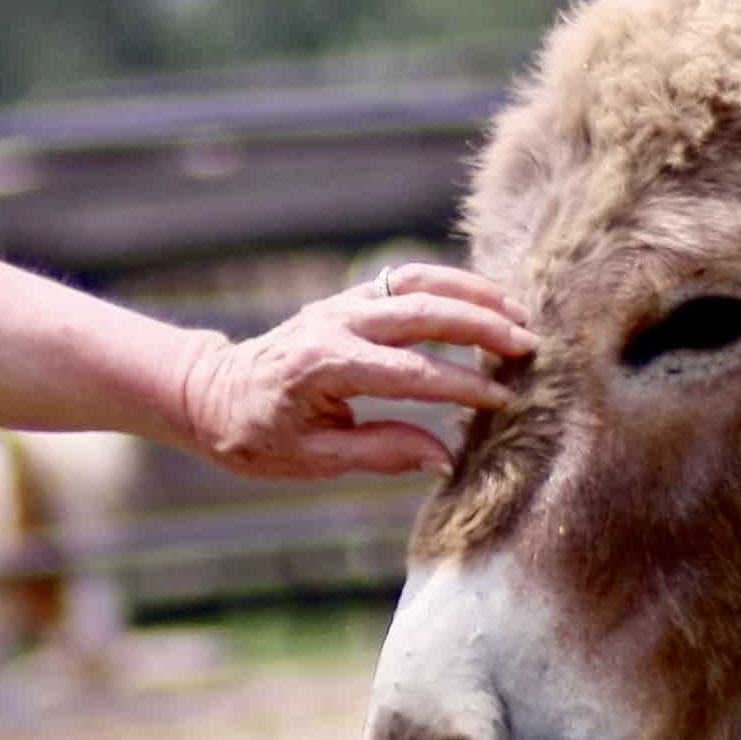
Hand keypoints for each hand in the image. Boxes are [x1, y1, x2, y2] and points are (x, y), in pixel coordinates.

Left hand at [181, 264, 535, 479]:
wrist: (214, 393)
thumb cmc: (259, 435)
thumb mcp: (313, 459)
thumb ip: (381, 452)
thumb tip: (444, 456)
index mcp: (324, 366)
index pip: (409, 373)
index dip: (460, 386)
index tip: (501, 400)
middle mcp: (335, 323)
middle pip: (422, 313)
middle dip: (480, 326)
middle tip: (526, 344)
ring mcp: (343, 303)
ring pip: (417, 282)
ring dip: (471, 293)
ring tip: (516, 311)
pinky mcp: (349, 298)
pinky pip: (406, 280)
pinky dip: (448, 284)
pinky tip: (482, 299)